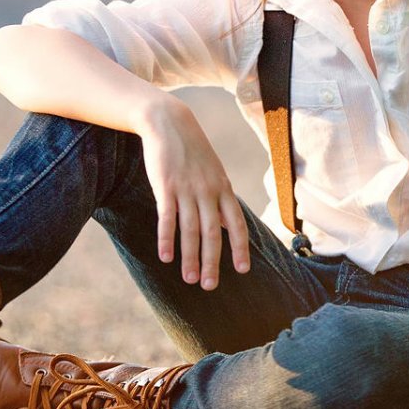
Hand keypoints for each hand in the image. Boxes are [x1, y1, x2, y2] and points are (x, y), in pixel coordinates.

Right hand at [138, 99, 250, 290]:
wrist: (169, 123)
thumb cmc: (192, 151)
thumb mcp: (213, 172)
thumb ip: (220, 199)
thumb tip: (226, 226)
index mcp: (223, 189)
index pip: (237, 223)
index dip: (240, 247)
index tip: (243, 269)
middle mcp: (208, 191)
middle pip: (214, 233)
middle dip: (213, 262)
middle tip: (210, 286)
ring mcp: (187, 189)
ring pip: (191, 230)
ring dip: (191, 257)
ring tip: (190, 279)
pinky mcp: (166, 186)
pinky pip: (167, 218)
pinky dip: (167, 239)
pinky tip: (166, 257)